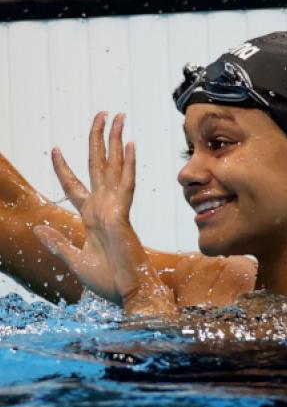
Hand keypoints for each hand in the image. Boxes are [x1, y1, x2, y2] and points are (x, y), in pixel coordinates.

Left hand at [34, 112, 176, 314]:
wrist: (127, 294)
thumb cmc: (107, 281)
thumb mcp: (73, 261)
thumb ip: (56, 243)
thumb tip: (37, 227)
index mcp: (92, 217)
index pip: (76, 185)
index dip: (64, 168)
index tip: (55, 149)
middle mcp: (104, 207)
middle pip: (98, 165)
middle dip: (98, 138)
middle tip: (102, 113)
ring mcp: (115, 209)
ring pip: (113, 167)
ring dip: (114, 140)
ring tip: (116, 116)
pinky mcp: (123, 215)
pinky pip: (126, 185)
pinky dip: (127, 165)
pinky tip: (129, 144)